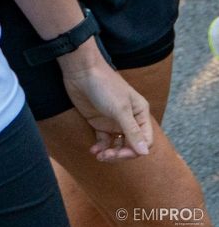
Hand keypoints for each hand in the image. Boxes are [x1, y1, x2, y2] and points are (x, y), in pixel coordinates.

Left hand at [59, 45, 152, 161]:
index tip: (120, 153)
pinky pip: (104, 141)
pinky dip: (100, 148)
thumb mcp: (120, 109)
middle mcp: (130, 119)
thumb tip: (145, 153)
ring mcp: (114, 121)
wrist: (81, 71)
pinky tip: (93, 150)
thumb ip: (132, 131)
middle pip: (131, 146)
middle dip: (121, 154)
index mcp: (140, 113)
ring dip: (111, 153)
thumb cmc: (104, 85)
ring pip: (118, 145)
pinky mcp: (100, 122)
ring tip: (100, 156)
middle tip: (107, 156)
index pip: (145, 141)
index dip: (134, 151)